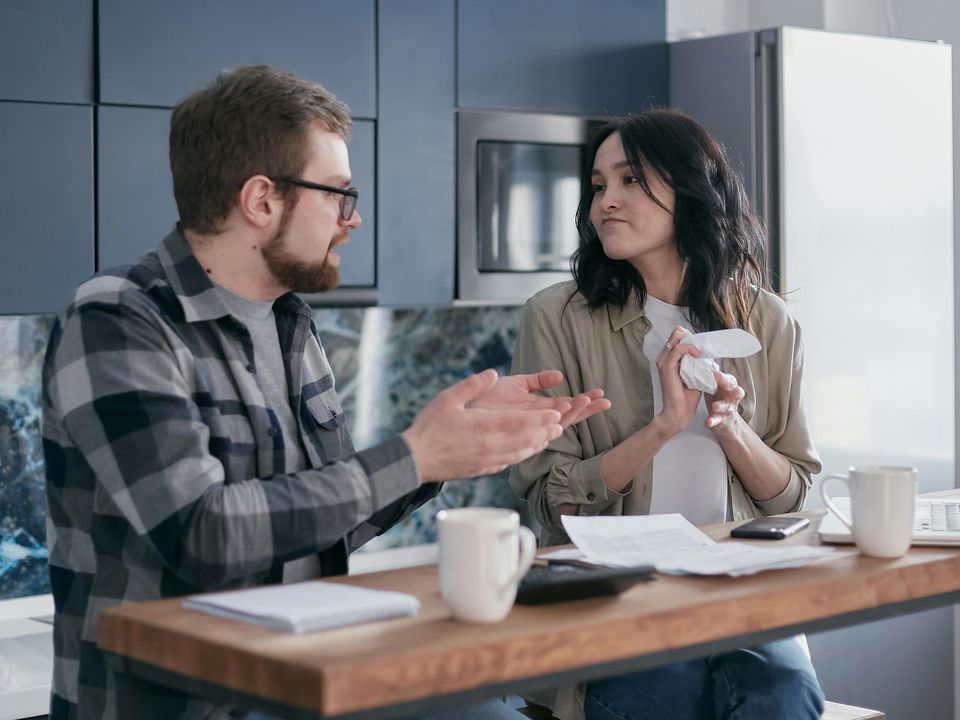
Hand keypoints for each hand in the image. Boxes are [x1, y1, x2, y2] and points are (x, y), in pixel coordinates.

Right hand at [402, 369, 564, 481]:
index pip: (520, 422)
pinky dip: (523, 455)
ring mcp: (488, 460)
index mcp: (484, 426)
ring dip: (537, 445)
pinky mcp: (483, 469)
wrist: (415, 460)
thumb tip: (492, 373)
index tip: (555, 413)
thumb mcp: (448, 398)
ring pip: (520, 453)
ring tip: (548, 438)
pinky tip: (526, 451)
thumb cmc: (429, 427)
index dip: (540, 419)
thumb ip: (473, 385)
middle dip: (545, 432)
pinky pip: (509, 463)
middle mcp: (490, 446)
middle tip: (560, 425)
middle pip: (526, 440)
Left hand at [467, 369, 610, 427]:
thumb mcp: (517, 383)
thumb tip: (560, 375)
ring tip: (586, 401)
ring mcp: (527, 426)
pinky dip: (548, 422)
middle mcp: (536, 420)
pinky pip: (536, 429)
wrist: (465, 406)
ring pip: (556, 423)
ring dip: (571, 413)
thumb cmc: (487, 398)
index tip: (601, 393)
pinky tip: (563, 414)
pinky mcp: (516, 430)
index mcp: (539, 409)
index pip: (568, 406)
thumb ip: (538, 380)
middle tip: (605, 401)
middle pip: (568, 417)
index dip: (584, 401)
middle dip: (586, 409)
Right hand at [654, 325, 701, 435]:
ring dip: (693, 343)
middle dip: (693, 338)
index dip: (692, 338)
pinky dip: (690, 349)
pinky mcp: (667, 366)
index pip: (679, 335)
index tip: (702, 348)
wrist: (679, 412)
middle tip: (702, 350)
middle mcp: (663, 357)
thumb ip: (696, 362)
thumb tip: (707, 352)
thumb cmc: (687, 396)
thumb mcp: (694, 374)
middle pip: (678, 332)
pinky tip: (698, 356)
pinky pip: (678, 348)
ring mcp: (664, 361)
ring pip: (677, 336)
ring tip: (701, 354)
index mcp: (668, 358)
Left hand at [705, 371, 744, 432]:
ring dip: (721, 406)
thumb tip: (699, 359)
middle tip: (733, 389)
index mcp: (729, 386)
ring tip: (715, 406)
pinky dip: (713, 421)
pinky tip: (708, 422)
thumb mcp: (715, 384)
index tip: (716, 374)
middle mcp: (732, 397)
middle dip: (735, 390)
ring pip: (727, 407)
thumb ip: (710, 374)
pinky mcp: (723, 420)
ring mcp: (728, 409)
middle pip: (736, 392)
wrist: (722, 419)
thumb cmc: (718, 397)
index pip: (730, 380)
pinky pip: (719, 420)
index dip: (724, 378)